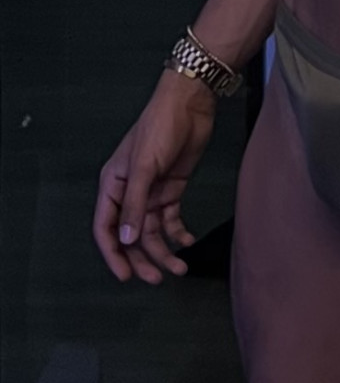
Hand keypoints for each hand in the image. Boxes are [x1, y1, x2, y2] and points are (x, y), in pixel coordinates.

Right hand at [92, 70, 216, 283]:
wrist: (190, 104)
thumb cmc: (160, 126)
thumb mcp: (144, 167)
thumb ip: (136, 204)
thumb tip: (126, 238)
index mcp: (113, 185)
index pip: (105, 227)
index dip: (113, 254)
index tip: (125, 276)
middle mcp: (130, 192)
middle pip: (131, 235)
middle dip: (142, 258)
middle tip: (156, 278)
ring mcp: (152, 192)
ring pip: (153, 231)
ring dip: (164, 251)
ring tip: (179, 267)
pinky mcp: (172, 188)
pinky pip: (171, 219)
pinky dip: (178, 233)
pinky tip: (187, 242)